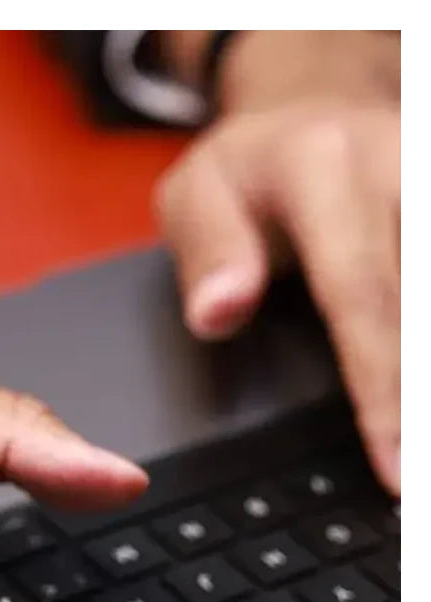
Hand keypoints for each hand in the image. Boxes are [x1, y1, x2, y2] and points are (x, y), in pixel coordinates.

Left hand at [155, 31, 399, 493]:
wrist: (311, 109)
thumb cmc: (245, 172)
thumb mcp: (196, 196)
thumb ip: (209, 253)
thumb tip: (220, 313)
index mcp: (322, 172)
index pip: (361, 297)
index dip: (384, 390)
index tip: (396, 466)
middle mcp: (398, 168)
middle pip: (424, 306)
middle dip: (425, 406)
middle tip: (422, 491)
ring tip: (425, 468)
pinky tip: (424, 418)